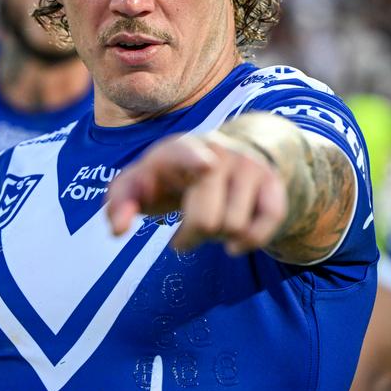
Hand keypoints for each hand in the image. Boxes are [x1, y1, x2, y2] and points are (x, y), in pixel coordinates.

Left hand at [106, 133, 286, 254]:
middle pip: (207, 219)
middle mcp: (218, 150)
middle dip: (192, 236)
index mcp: (180, 148)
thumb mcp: (139, 184)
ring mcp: (249, 164)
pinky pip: (268, 224)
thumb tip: (117, 229)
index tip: (206, 165)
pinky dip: (248, 242)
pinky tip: (234, 239)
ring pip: (235, 227)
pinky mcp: (273, 181)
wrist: (218, 156)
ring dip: (217, 238)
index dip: (195, 160)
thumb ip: (118, 203)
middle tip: (185, 230)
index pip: (187, 153)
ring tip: (209, 220)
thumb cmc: (167, 178)